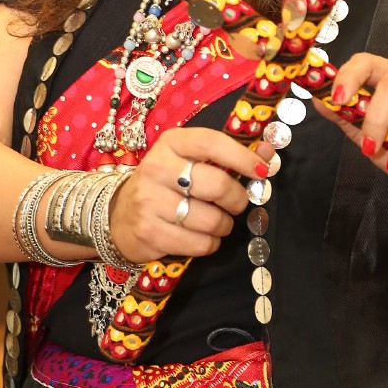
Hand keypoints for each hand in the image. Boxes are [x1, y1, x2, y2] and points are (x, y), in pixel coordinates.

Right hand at [109, 124, 276, 262]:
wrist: (119, 215)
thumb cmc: (165, 185)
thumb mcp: (188, 161)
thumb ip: (227, 156)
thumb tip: (269, 152)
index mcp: (170, 143)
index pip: (211, 143)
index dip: (242, 157)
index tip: (262, 171)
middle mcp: (156, 168)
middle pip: (217, 185)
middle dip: (237, 199)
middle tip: (236, 204)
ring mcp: (150, 201)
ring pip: (212, 220)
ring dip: (224, 225)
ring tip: (216, 222)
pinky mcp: (150, 232)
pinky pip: (200, 243)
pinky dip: (210, 244)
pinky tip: (202, 237)